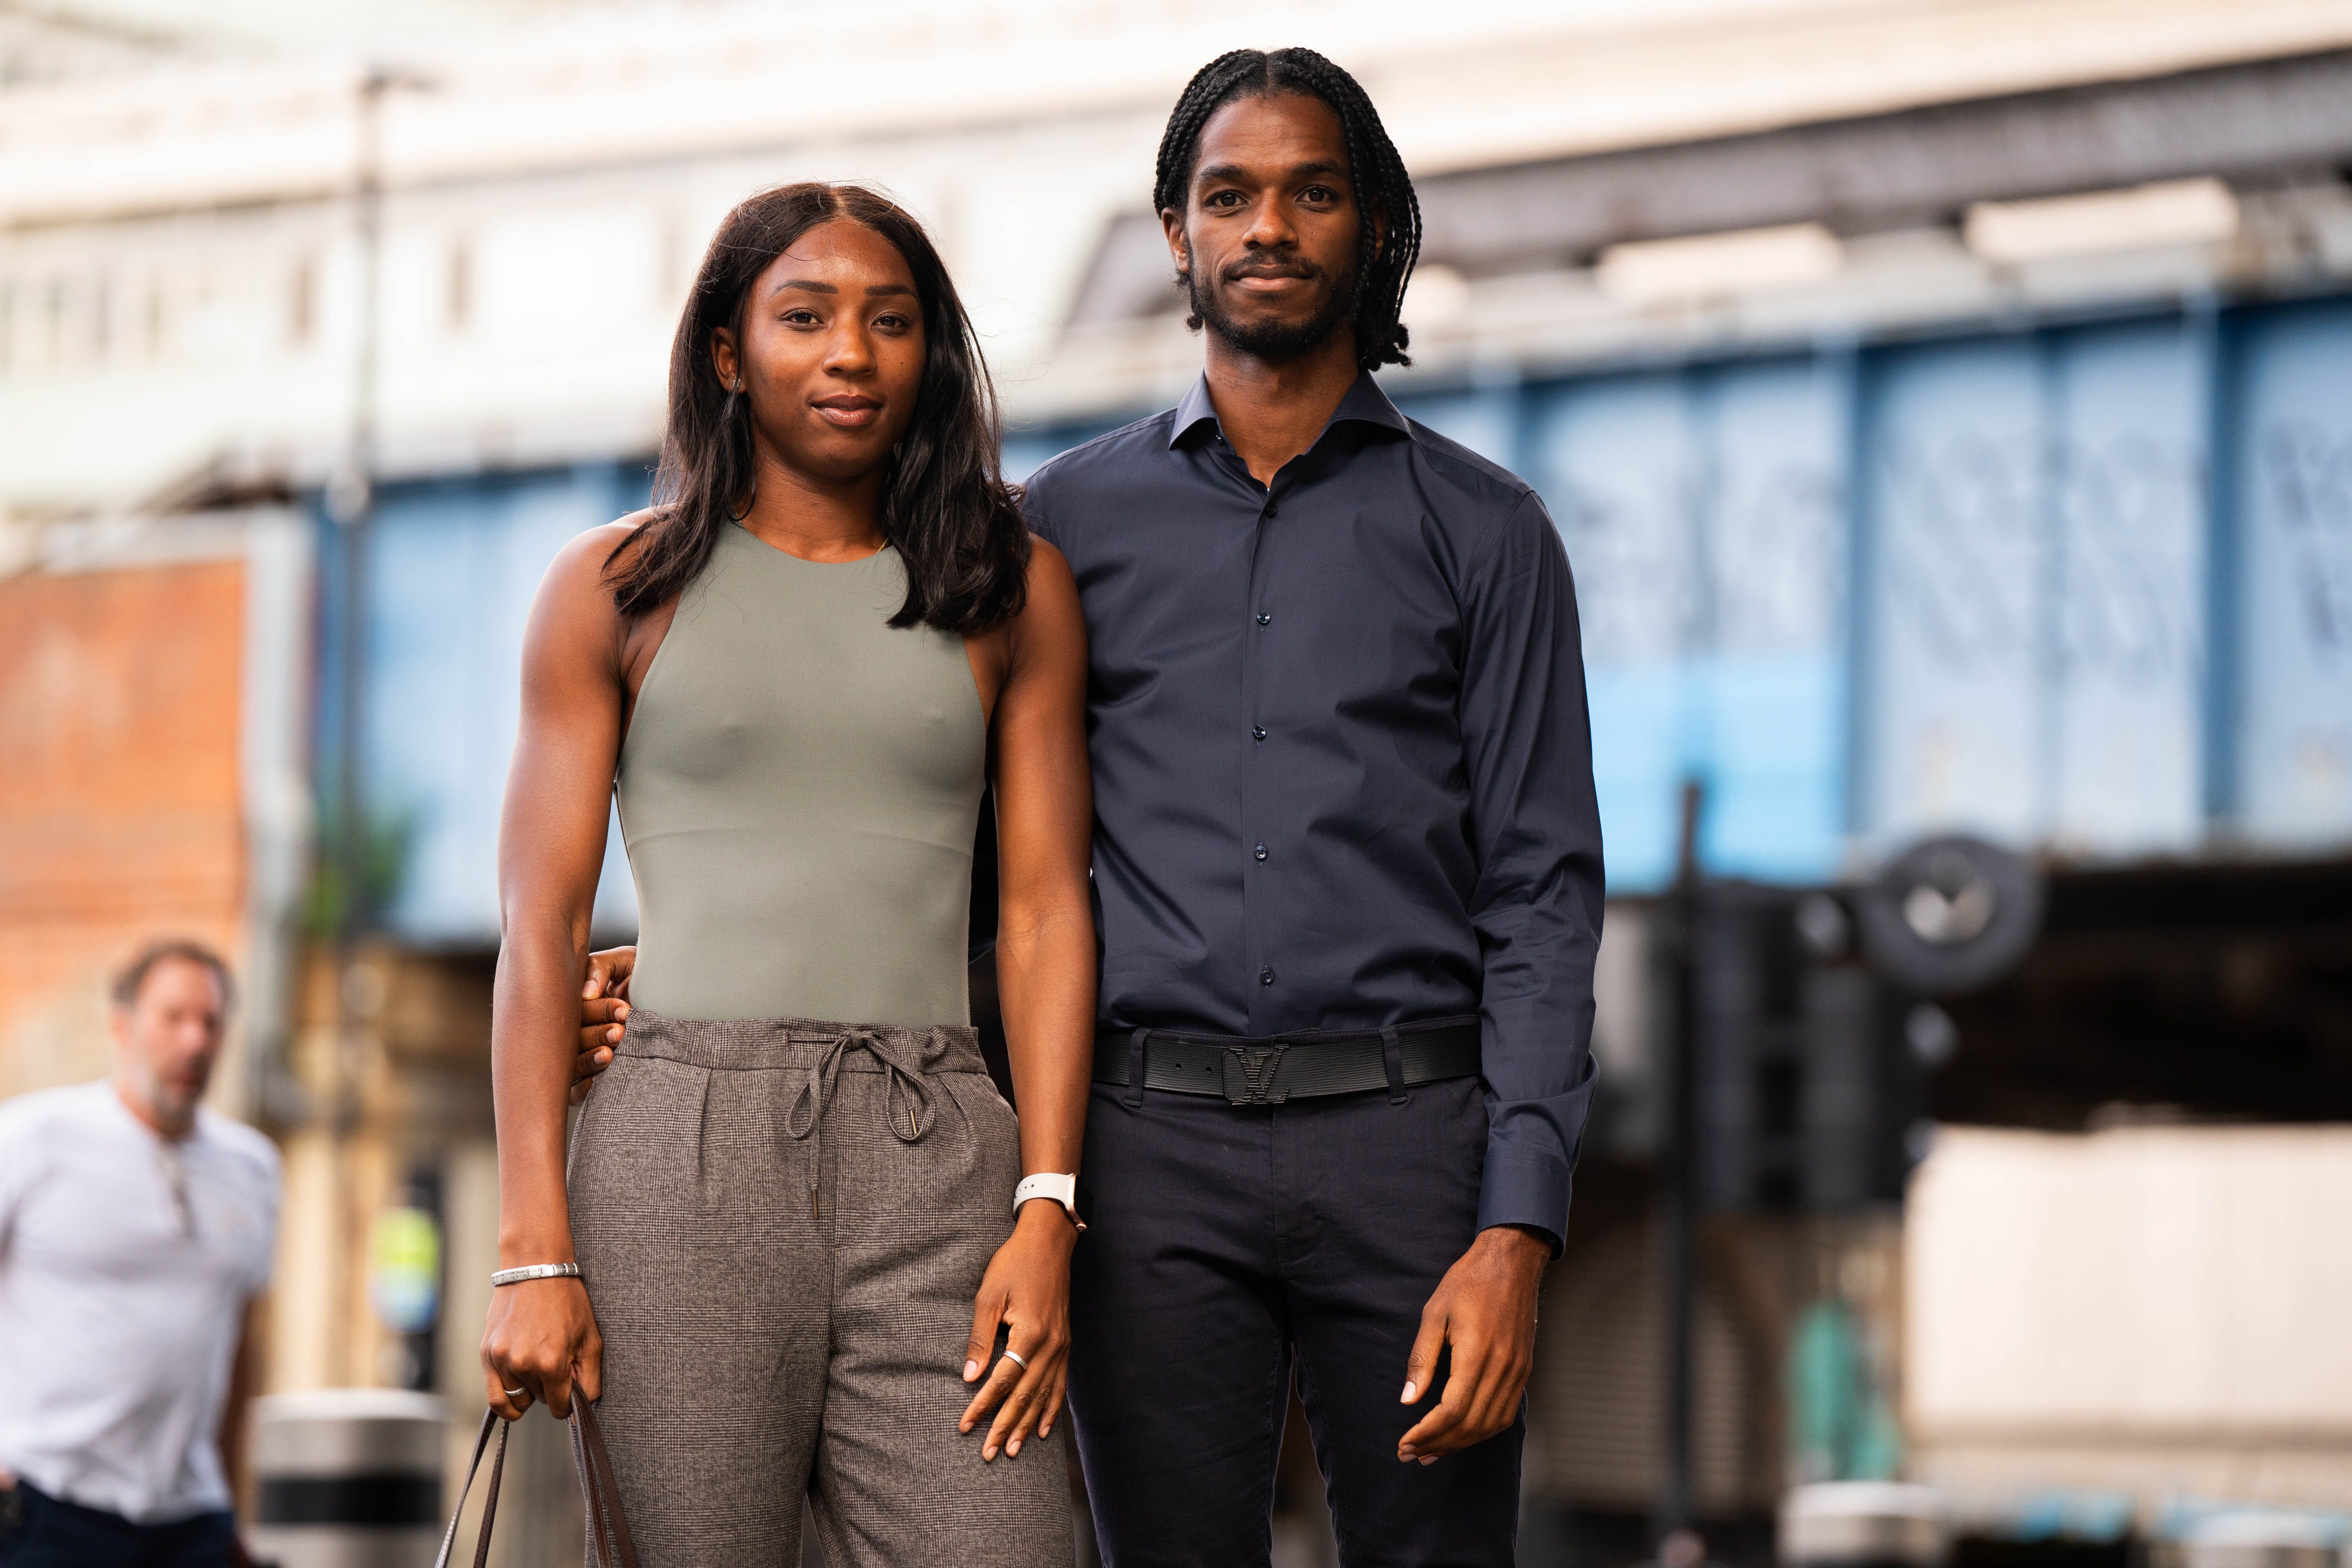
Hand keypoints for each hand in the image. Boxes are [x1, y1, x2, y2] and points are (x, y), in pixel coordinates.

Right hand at [481, 1276, 601, 1421]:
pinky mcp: (486, 1354)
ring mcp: (501, 1360)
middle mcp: (523, 1365)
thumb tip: (581, 1409)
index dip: (567, 1402)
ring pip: (516, 1398)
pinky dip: (506, 1400)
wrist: (535, 1269)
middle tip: (555, 1364)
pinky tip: (516, 1393)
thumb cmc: (568, 1302)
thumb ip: (589, 1379)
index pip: (559, 1407)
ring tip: (537, 1366)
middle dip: (549, 1390)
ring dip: (528, 1390)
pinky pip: (494, 1395)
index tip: (569, 1390)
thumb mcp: (591, 1339)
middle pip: (539, 1401)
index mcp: (551, 1363)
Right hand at [570, 947, 636, 1104]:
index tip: (624, 1010)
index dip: (598, 1011)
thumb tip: (587, 992)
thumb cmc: (644, 976)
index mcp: (578, 1001)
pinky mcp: (585, 1077)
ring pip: (570, 1063)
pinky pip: (573, 1090)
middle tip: (620, 1032)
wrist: (672, 996)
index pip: (576, 1008)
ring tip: (609, 1055)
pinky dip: (582, 1088)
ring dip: (588, 1060)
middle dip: (596, 1035)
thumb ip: (601, 967)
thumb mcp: (624, 962)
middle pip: (572, 1037)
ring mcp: (579, 1053)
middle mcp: (575, 1028)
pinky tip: (595, 1082)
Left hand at [957, 1201, 1076, 1460]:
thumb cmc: (1013, 1264)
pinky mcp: (1065, 1343)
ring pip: (1044, 1395)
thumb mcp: (988, 1295)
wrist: (1049, 1242)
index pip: (1003, 1380)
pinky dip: (1051, 1408)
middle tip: (989, 1453)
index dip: (983, 1405)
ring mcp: (1062, 1346)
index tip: (965, 1425)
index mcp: (1030, 1332)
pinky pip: (1060, 1384)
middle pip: (1026, 1395)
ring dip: (1028, 1425)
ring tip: (1014, 1450)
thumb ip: (979, 1337)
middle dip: (1006, 1426)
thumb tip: (970, 1376)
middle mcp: (1051, 1344)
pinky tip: (1043, 1428)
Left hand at [1397, 1225, 1549, 1462]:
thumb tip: (1408, 1400)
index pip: (1452, 1411)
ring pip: (1490, 1425)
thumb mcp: (1434, 1313)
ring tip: (1432, 1451)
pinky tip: (1462, 1434)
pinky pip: (1505, 1413)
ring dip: (1460, 1444)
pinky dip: (1482, 1431)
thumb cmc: (1468, 1283)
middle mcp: (1502, 1368)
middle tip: (1411, 1454)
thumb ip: (1422, 1359)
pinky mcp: (1523, 1371)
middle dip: (1439, 1444)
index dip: (1427, 1433)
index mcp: (1477, 1353)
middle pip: (1471, 1425)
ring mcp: (1517, 1372)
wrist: (1511, 1263)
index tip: (1405, 1443)